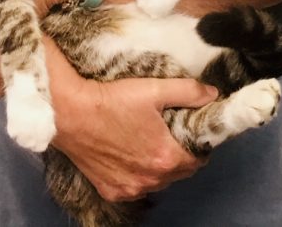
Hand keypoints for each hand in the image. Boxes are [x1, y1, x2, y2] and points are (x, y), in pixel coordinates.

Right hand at [52, 76, 216, 201]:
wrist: (69, 113)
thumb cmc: (111, 100)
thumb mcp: (153, 89)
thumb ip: (188, 92)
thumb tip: (212, 95)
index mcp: (166, 157)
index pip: (198, 159)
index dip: (199, 144)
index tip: (191, 130)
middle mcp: (150, 180)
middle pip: (180, 172)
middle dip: (181, 155)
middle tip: (172, 133)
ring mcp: (130, 189)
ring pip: (158, 182)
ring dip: (160, 167)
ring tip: (150, 142)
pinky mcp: (111, 191)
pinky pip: (135, 187)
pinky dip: (138, 175)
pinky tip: (131, 156)